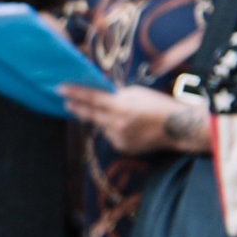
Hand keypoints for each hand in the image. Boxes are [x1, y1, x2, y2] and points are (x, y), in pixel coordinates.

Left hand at [56, 81, 210, 155]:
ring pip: (102, 127)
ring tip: (121, 115)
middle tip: (66, 102)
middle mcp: (117, 123)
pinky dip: (114, 130)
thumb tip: (98, 93)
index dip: (75, 93)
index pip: (92, 98)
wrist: (176, 126)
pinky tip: (128, 127)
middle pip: (90, 114)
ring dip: (103, 120)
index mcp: (121, 105)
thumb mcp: (135, 92)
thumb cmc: (156, 104)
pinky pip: (111, 136)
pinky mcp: (122, 147)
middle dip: (77, 108)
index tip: (60, 89)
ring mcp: (119, 137)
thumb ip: (115, 94)